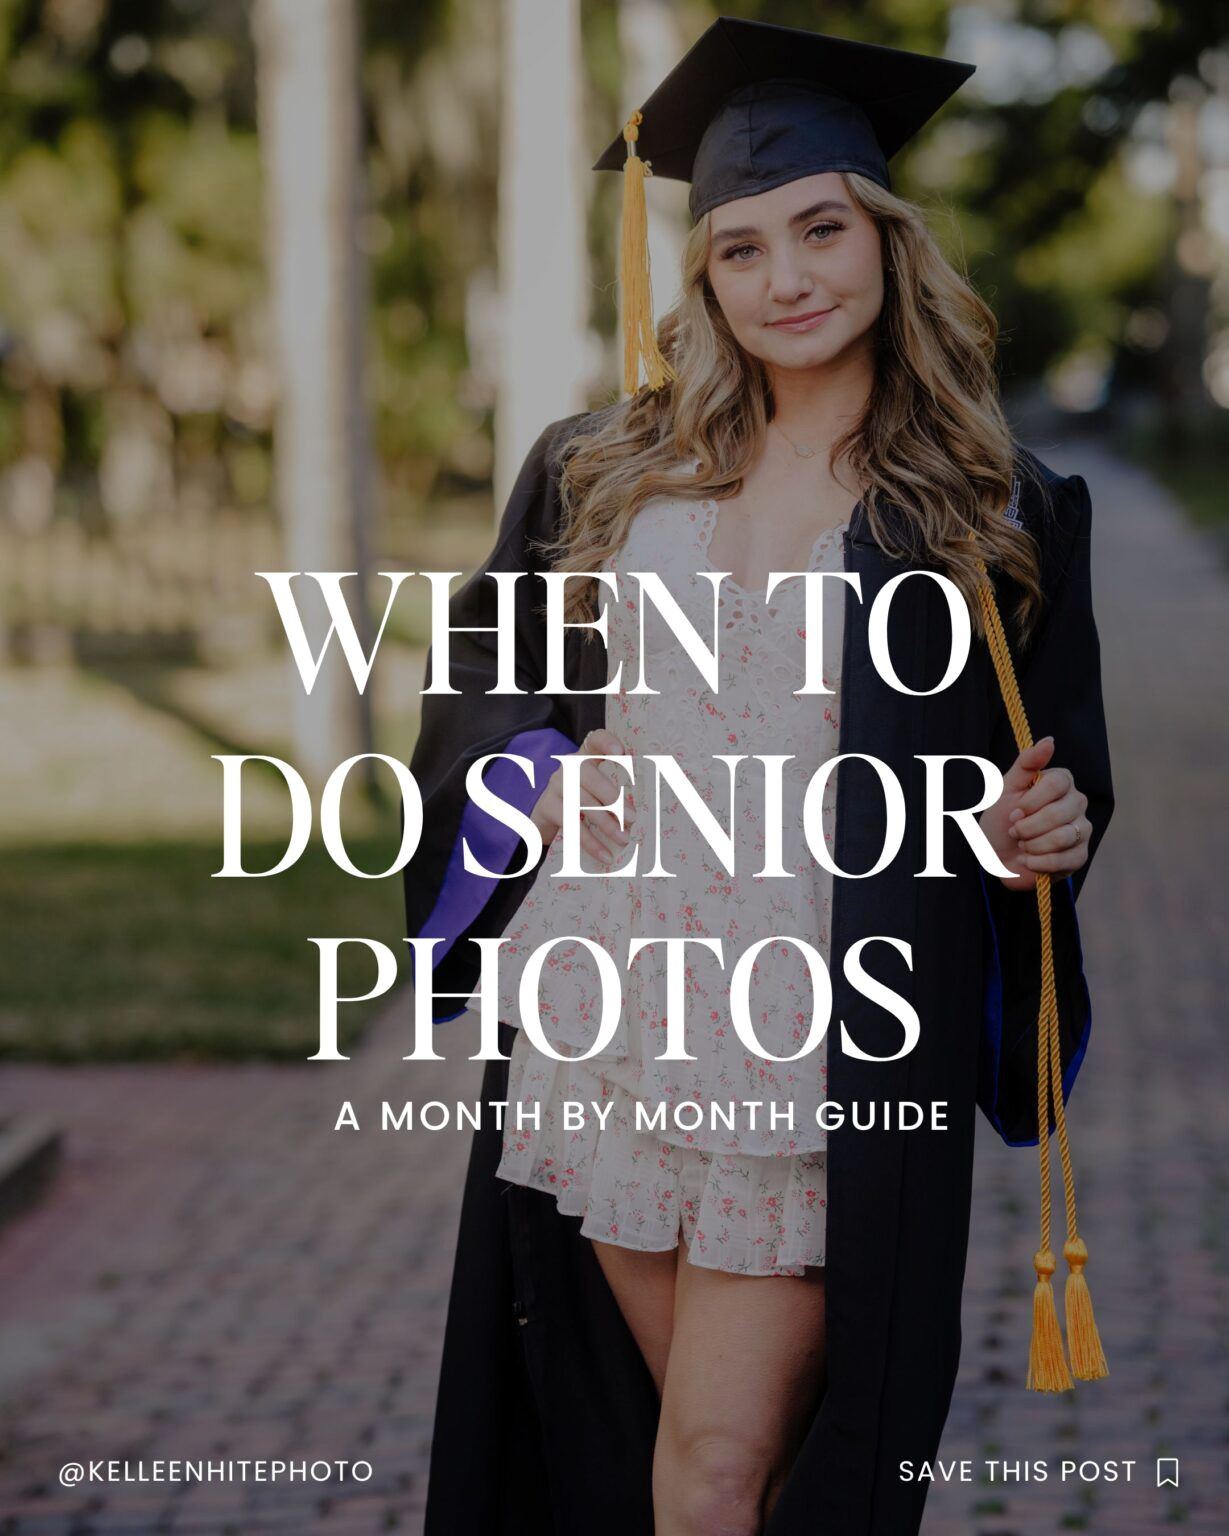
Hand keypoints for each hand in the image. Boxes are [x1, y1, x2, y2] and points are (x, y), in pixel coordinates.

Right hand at [530, 728, 634, 864]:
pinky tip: (605, 855)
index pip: (595, 740)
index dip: (606, 742)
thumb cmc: (585, 801)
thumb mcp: (599, 790)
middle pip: (590, 777)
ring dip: (605, 823)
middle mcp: (569, 766)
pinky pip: (570, 825)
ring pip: (582, 804)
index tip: (621, 752)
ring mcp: (555, 785)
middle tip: (633, 818)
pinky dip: (590, 842)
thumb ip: (620, 789)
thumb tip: (652, 807)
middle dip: (613, 799)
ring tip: (624, 839)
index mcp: (586, 756)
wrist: (549, 820)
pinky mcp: (547, 806)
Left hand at [980, 737, 1090, 892]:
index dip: (1032, 801)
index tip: (1014, 810)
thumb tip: (1050, 741)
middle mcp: (1077, 803)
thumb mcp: (1006, 787)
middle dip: (1028, 826)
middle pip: (1060, 812)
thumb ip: (1027, 763)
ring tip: (1022, 844)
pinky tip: (1028, 860)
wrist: (995, 855)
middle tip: (1014, 830)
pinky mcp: (1079, 856)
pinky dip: (1037, 862)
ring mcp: (1082, 830)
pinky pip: (1063, 860)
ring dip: (1031, 844)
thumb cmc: (1002, 818)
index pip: (1058, 783)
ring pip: (1063, 837)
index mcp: (1061, 782)